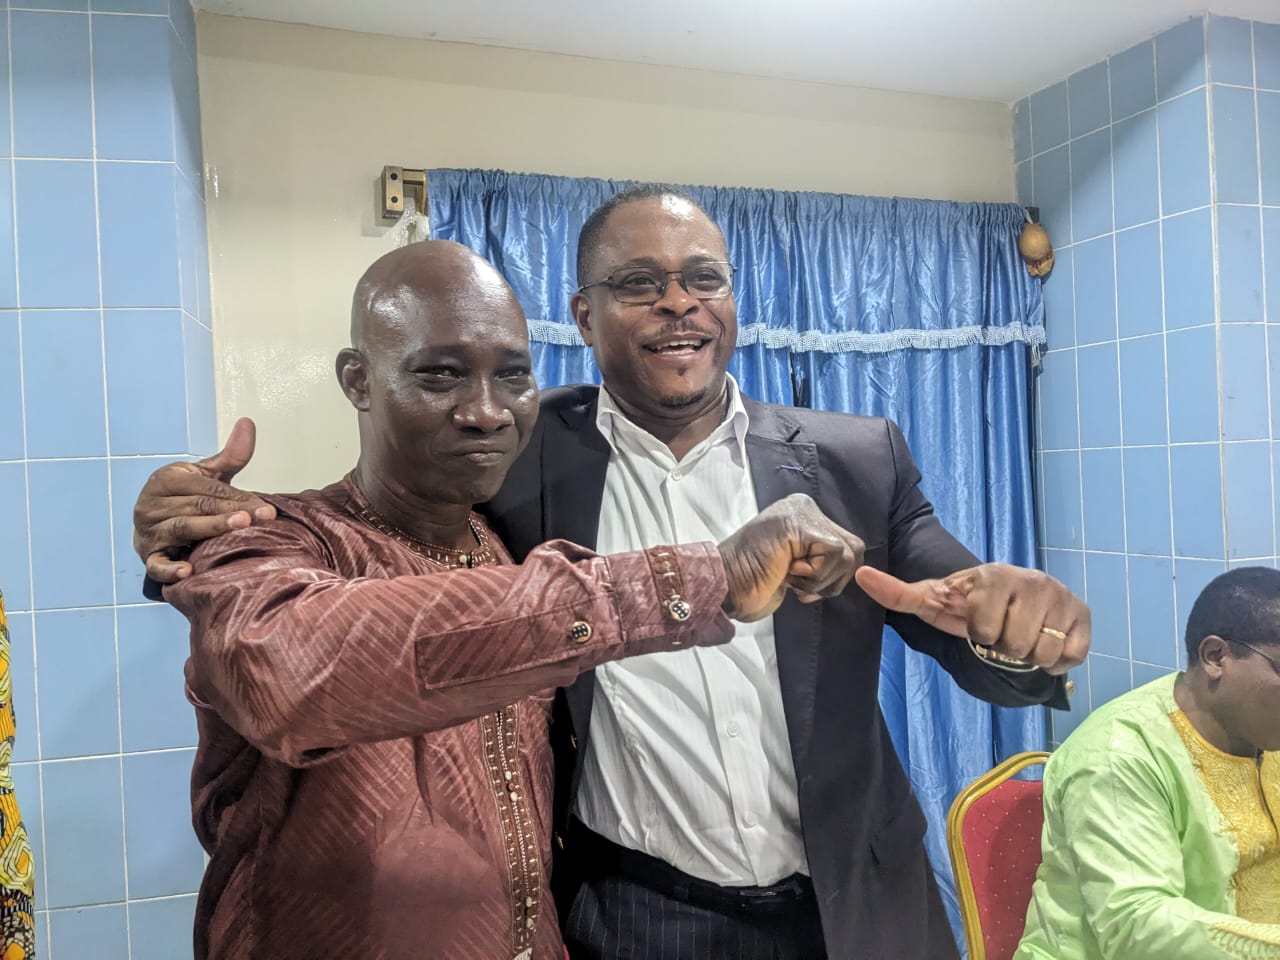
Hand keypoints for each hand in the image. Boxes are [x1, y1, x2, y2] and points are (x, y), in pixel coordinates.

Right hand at [132, 417, 275, 582]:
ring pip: (183, 528)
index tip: (267, 508)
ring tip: (240, 527)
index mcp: (166, 479)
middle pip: (198, 506)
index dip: (238, 497)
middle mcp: (151, 503)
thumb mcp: (207, 476)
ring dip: (212, 529)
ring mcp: (147, 530)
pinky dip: (171, 569)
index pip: (208, 488)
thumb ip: (230, 456)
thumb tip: (248, 421)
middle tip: (261, 517)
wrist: (156, 529)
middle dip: (232, 512)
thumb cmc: (187, 499)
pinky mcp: (147, 556)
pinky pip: (157, 563)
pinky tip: (189, 572)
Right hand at [718, 494, 864, 621]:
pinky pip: (835, 553)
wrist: (722, 587)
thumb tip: (855, 569)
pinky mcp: (798, 524)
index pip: (846, 546)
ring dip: (821, 580)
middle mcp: (804, 508)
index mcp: (802, 514)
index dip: (831, 576)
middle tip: (797, 584)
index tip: (798, 582)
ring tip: (790, 577)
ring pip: (847, 553)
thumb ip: (821, 559)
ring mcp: (800, 513)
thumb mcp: (797, 566)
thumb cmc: (751, 582)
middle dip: (831, 579)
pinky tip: (788, 573)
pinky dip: (816, 575)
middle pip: (854, 549)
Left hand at [854, 562, 1089, 674]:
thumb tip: (859, 574)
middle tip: (1002, 632)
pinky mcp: (1084, 614)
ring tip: (1022, 637)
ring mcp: (1062, 595)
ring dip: (1030, 655)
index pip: (985, 630)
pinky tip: (1047, 643)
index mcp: (993, 574)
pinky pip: (1072, 655)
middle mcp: (1033, 579)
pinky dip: (1059, 660)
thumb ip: (898, 593)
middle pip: (1016, 646)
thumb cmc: (969, 605)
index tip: (978, 622)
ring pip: (1044, 652)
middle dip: (1005, 647)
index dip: (979, 635)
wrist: (1016, 600)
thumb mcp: (934, 601)